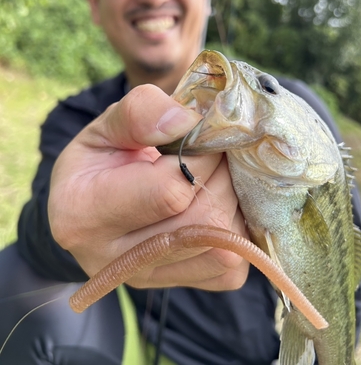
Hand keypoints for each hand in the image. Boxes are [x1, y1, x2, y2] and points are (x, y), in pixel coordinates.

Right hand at [48, 84, 248, 289]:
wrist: (90, 206)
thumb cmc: (99, 162)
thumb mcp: (105, 127)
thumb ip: (139, 114)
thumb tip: (188, 122)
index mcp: (85, 213)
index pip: (169, 192)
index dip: (202, 156)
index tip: (202, 134)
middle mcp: (113, 260)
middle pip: (203, 221)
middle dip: (222, 176)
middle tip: (214, 152)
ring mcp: (147, 278)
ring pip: (223, 246)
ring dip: (233, 201)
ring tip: (215, 175)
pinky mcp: (175, 285)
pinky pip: (229, 270)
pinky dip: (236, 233)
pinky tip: (217, 204)